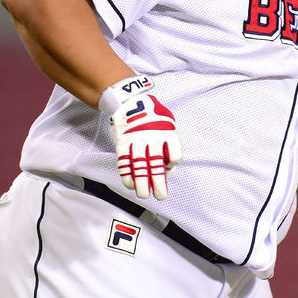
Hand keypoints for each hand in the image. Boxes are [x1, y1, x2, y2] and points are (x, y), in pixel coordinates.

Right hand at [98, 75, 181, 199]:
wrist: (130, 101)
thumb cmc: (152, 114)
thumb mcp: (167, 121)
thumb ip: (169, 142)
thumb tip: (168, 166)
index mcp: (168, 131)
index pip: (175, 155)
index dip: (172, 166)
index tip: (166, 170)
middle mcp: (153, 137)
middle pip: (157, 164)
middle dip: (158, 183)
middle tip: (160, 196)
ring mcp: (137, 140)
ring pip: (140, 166)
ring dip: (142, 183)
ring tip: (144, 194)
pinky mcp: (123, 143)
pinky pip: (125, 162)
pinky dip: (127, 175)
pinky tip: (130, 184)